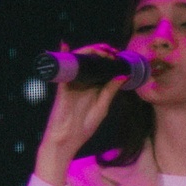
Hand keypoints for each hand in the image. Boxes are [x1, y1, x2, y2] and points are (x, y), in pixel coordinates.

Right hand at [33, 44, 129, 183]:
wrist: (67, 139)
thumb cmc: (84, 127)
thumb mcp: (102, 107)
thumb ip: (110, 91)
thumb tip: (123, 74)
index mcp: (94, 87)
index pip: (102, 68)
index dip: (110, 58)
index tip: (119, 55)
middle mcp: (83, 82)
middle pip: (90, 61)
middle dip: (101, 52)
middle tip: (111, 51)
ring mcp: (72, 83)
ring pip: (78, 61)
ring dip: (88, 51)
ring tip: (100, 50)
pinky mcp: (62, 86)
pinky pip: (63, 69)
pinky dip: (63, 56)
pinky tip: (66, 46)